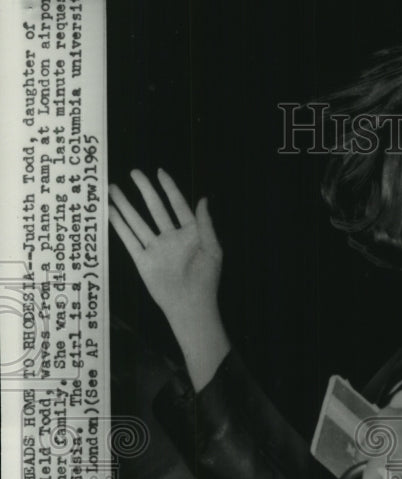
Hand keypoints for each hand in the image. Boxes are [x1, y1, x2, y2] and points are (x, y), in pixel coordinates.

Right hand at [109, 169, 229, 389]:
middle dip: (144, 190)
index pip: (178, 205)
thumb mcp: (212, 249)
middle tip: (133, 172)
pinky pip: (129, 240)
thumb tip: (203, 198)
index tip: (159, 172)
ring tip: (113, 188)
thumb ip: (206, 224)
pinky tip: (110, 212)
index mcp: (190, 234)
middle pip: (155, 208)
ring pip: (138, 221)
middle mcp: (171, 238)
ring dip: (126, 205)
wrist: (191, 306)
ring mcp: (156, 248)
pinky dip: (119, 226)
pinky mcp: (143, 260)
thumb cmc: (206, 280)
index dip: (170, 188)